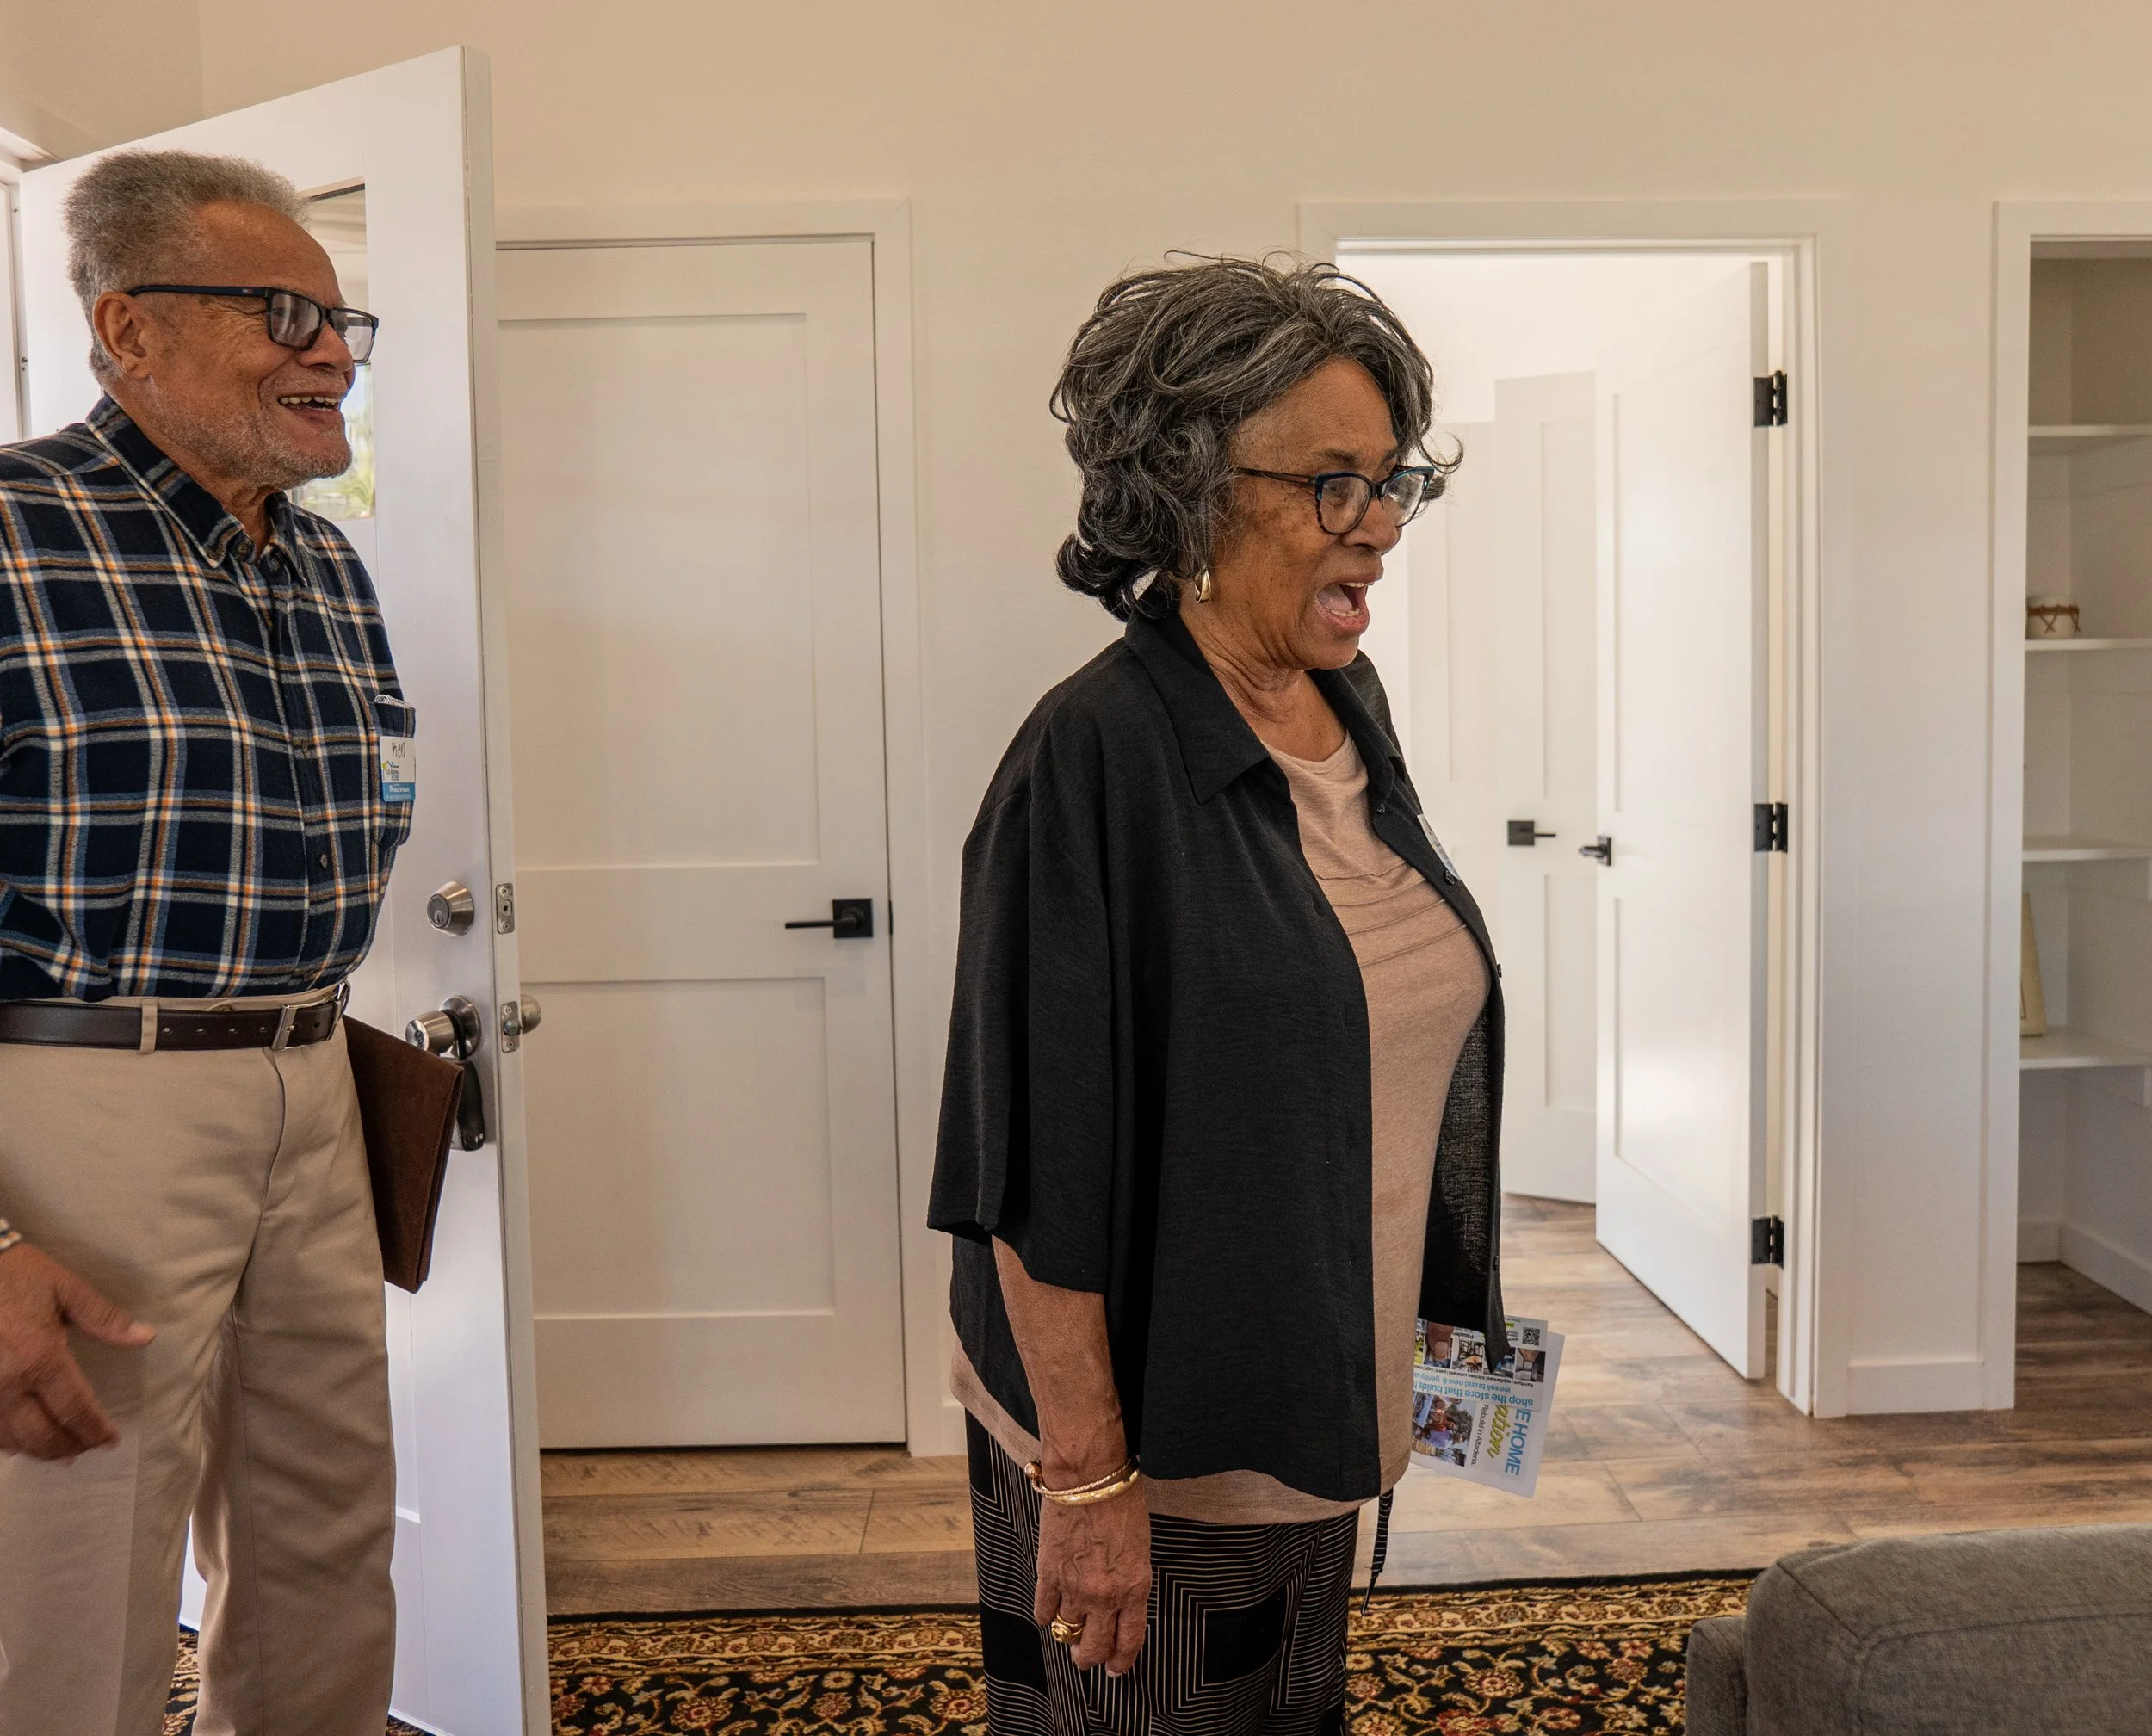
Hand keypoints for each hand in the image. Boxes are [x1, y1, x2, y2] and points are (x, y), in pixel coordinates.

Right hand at [0, 1242, 154, 1460]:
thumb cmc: (16, 1275)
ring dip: (38, 1451)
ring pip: (10, 1439)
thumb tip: (145, 1337)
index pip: (75, 1409)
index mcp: (40, 1359)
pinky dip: (5, 1442)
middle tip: (88, 1449)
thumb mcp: (65, 1288)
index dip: (95, 1430)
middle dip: (69, 1447)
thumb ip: (104, 1318)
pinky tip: (16, 1445)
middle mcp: (8, 1384)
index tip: (110, 1440)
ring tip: (60, 1453)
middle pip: (42, 1434)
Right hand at [1034, 1486, 1150, 1676]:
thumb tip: (1118, 1604)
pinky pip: (1043, 1610)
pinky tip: (1049, 1612)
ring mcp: (1073, 1587)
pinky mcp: (1048, 1574)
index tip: (1115, 1670)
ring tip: (1068, 1634)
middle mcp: (1104, 1596)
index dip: (1121, 1662)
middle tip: (1086, 1660)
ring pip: (1067, 1632)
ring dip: (1068, 1637)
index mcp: (1134, 1588)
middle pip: (1094, 1647)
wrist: (1089, 1478)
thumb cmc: (1121, 1504)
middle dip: (1090, 1659)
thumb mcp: (1139, 1549)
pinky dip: (1046, 1615)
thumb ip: (1129, 1582)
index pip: (1128, 1641)